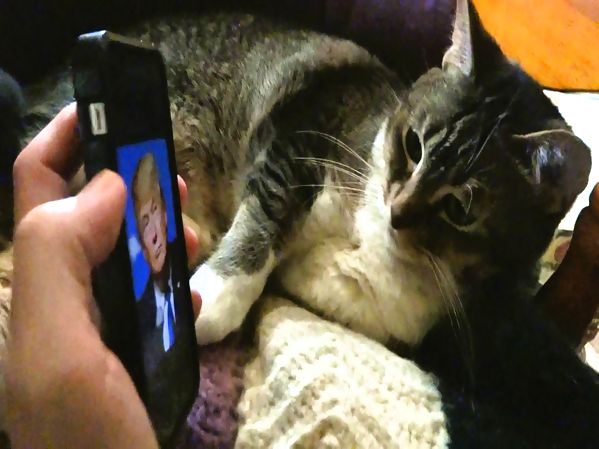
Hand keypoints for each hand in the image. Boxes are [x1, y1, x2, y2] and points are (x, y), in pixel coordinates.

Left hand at [6, 103, 200, 447]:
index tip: (109, 108)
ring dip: (161, 235)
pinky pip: (153, 293)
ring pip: (126, 251)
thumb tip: (107, 187)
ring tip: (194, 241)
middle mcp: (60, 300)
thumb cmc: (86, 439)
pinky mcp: (131, 346)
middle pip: (89, 213)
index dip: (65, 140)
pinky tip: (192, 299)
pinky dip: (176, 282)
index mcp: (33, 290)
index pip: (39, 191)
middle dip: (129, 187)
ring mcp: (98, 324)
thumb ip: (59, 261)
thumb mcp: (56, 354)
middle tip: (174, 182)